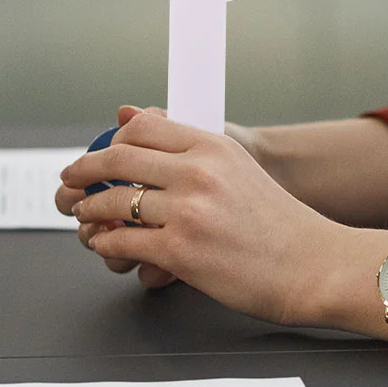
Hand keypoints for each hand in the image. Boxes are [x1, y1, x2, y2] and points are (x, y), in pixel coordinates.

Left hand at [57, 106, 358, 323]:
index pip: (144, 128)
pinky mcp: (180, 251)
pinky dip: (106, 243)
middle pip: (119, 159)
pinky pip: (123, 241)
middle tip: (72, 178)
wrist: (315, 265)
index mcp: (214, 147)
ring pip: (114, 202)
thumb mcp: (241, 171)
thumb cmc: (283, 226)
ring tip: (86, 216)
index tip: (102, 154)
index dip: (113, 140)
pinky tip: (106, 244)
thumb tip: (139, 121)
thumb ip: (196, 152)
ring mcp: (188, 212)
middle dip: (85, 169)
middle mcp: (199, 172)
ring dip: (90, 210)